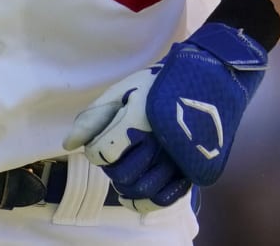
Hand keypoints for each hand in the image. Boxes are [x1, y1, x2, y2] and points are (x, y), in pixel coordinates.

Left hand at [65, 22, 267, 207]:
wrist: (211, 79)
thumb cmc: (161, 82)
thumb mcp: (123, 90)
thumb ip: (93, 117)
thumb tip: (69, 144)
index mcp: (138, 120)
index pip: (102, 153)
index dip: (96, 150)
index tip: (101, 141)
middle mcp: (159, 142)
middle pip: (120, 175)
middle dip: (112, 166)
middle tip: (118, 152)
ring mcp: (178, 158)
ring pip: (141, 189)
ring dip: (128, 183)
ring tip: (129, 168)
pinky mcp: (193, 169)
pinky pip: (165, 198)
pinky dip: (148, 199)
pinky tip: (140, 190)